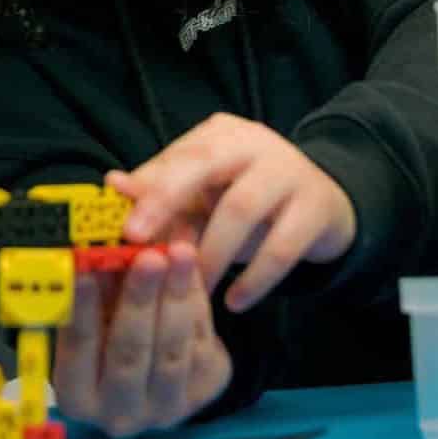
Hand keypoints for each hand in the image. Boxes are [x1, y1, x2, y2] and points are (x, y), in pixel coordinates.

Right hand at [54, 243, 230, 437]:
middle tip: (149, 257)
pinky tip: (193, 269)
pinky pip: (201, 343)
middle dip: (140, 299)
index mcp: (78, 398)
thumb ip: (97, 290)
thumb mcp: (97, 316)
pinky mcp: (202, 392)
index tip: (87, 265)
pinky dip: (197, 302)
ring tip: (180, 252)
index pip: (78, 348)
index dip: (82, 306)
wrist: (158, 366)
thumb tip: (96, 250)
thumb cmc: (112, 333)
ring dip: (176, 294)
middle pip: (129, 352)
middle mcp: (118, 414)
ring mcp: (163, 409)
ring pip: (171, 348)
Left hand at [109, 113, 356, 312]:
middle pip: (203, 163)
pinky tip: (235, 302)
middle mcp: (253, 143)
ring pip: (241, 208)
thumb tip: (112, 183)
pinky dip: (255, 278)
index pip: (175, 157)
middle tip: (137, 242)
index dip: (146, 191)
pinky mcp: (316, 208)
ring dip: (211, 252)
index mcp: (219, 135)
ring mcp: (289, 172)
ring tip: (193, 288)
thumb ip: (161, 191)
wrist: (325, 206)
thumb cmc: (249, 201)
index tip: (121, 230)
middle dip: (165, 200)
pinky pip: (282, 246)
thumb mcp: (205, 195)